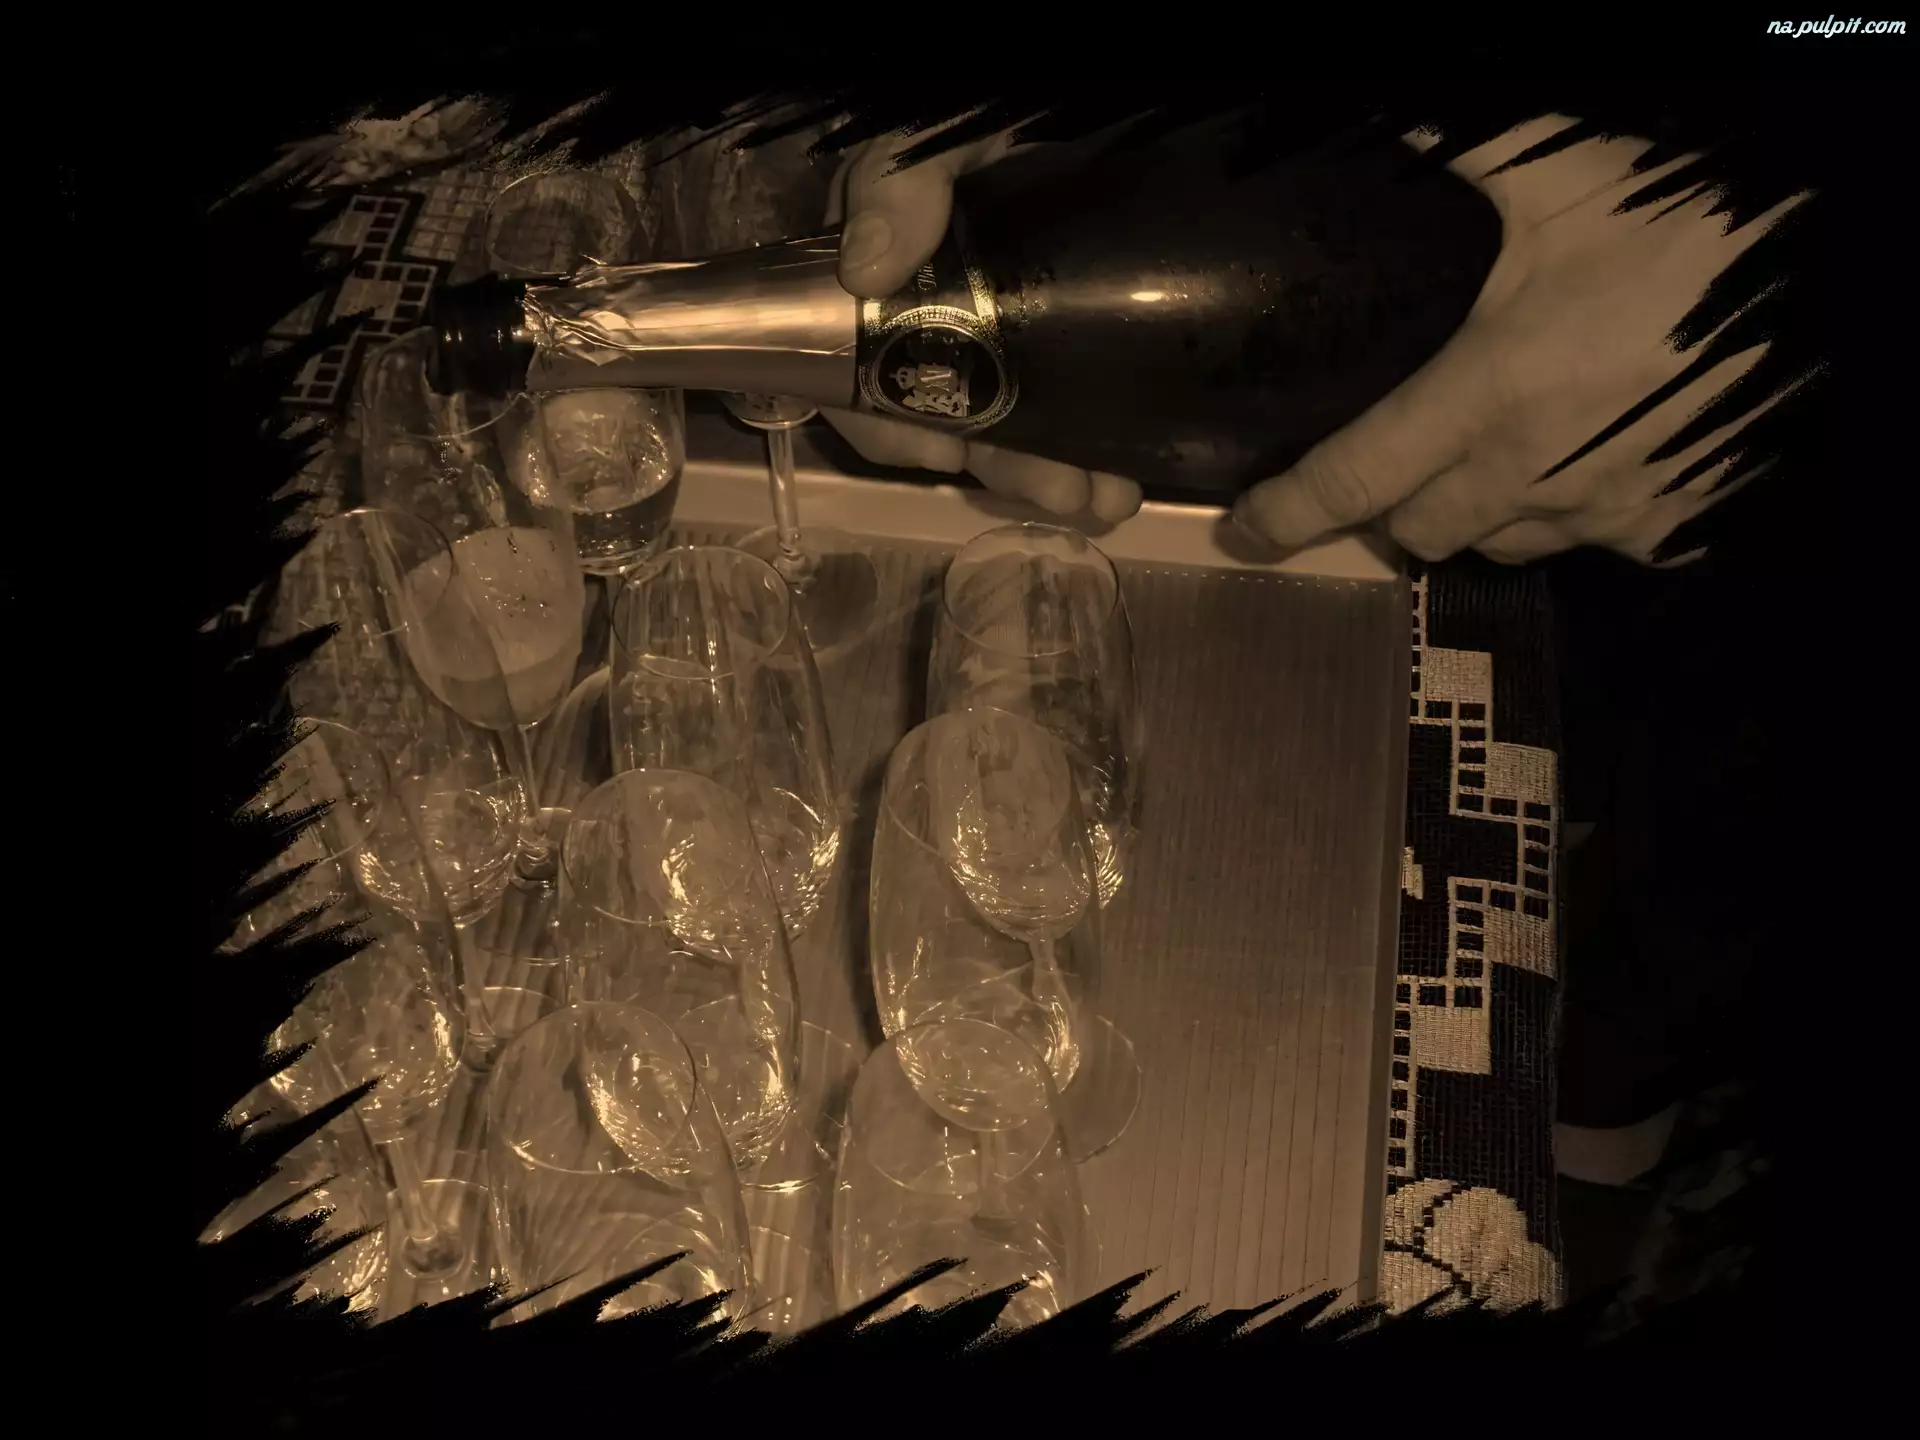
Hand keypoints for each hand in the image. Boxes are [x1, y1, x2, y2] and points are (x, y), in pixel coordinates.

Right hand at [816, 127, 1144, 525]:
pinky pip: (1059, 398)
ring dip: (1051, 468)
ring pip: (1006, 416)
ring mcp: (996, 318)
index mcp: (883, 272)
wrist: (1085, 113)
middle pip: (943, 413)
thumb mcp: (933, 135)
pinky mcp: (1056, 321)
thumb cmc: (980, 118)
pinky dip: (1088, 440)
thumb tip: (866, 271)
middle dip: (1000, 463)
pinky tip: (1126, 468)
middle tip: (1061, 495)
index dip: (889, 427)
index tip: (943, 459)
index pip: (855, 371)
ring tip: (1107, 499)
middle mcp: (929, 308)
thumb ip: (899, 181)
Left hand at [1232, 116, 1802, 565]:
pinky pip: (1596, 543)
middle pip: (1422, 530)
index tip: (1250, 531)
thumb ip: (1464, 164)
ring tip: (1499, 448)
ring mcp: (1608, 509)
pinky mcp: (1671, 522)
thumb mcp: (1561, 176)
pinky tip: (1590, 456)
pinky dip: (1576, 513)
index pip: (1356, 477)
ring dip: (1483, 509)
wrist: (1829, 272)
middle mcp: (1536, 469)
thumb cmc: (1690, 218)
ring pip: (1505, 542)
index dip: (1290, 513)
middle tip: (1400, 459)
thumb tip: (1397, 133)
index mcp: (1490, 390)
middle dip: (1396, 504)